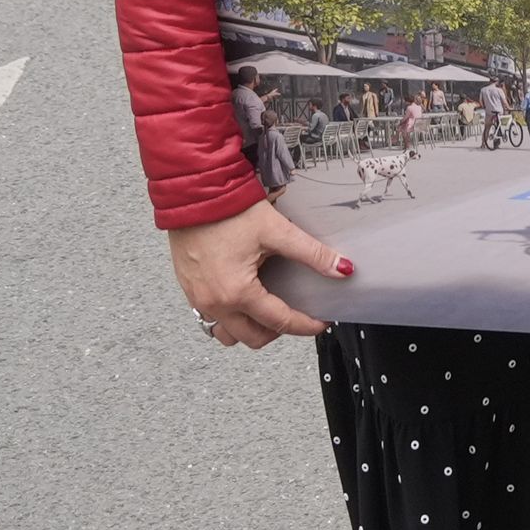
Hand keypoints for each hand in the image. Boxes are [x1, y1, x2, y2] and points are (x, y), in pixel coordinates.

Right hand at [167, 200, 352, 348]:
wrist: (191, 192)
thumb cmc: (226, 209)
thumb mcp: (276, 230)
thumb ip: (311, 253)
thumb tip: (341, 268)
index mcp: (237, 292)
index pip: (280, 322)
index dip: (306, 325)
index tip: (320, 322)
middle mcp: (214, 302)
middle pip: (253, 338)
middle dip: (279, 331)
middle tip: (297, 315)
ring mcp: (197, 298)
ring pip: (228, 334)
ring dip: (249, 328)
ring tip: (267, 311)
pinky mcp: (188, 288)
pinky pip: (211, 318)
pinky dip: (230, 316)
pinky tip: (242, 297)